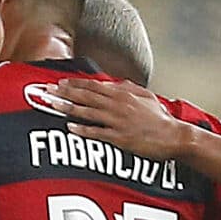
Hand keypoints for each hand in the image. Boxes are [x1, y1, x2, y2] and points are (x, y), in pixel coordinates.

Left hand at [50, 76, 190, 162]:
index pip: (93, 86)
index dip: (74, 83)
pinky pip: (97, 132)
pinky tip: (70, 128)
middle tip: (47, 91)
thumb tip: (116, 83)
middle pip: (86, 96)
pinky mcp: (120, 137)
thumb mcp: (146, 97)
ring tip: (52, 105)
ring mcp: (118, 121)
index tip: (59, 82)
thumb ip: (129, 88)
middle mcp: (118, 104)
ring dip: (68, 108)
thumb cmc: (160, 119)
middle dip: (64, 92)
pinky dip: (83, 130)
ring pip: (88, 112)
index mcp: (123, 93)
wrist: (174, 136)